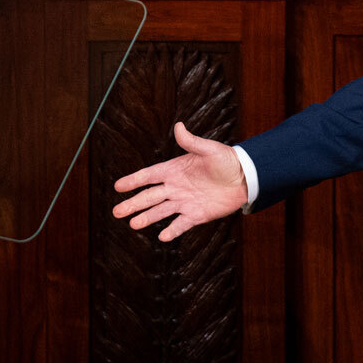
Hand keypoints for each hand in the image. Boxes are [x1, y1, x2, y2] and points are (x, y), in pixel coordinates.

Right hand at [112, 121, 247, 240]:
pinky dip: (172, 231)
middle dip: (133, 204)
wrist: (246, 178)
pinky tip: (162, 236)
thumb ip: (192, 142)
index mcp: (175, 170)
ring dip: (147, 218)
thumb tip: (179, 125)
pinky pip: (181, 224)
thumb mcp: (209, 149)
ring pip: (161, 211)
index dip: (134, 180)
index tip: (118, 186)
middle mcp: (176, 187)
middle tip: (116, 212)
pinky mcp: (196, 214)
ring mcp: (184, 202)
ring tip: (133, 224)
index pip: (150, 176)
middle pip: (150, 196)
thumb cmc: (227, 160)